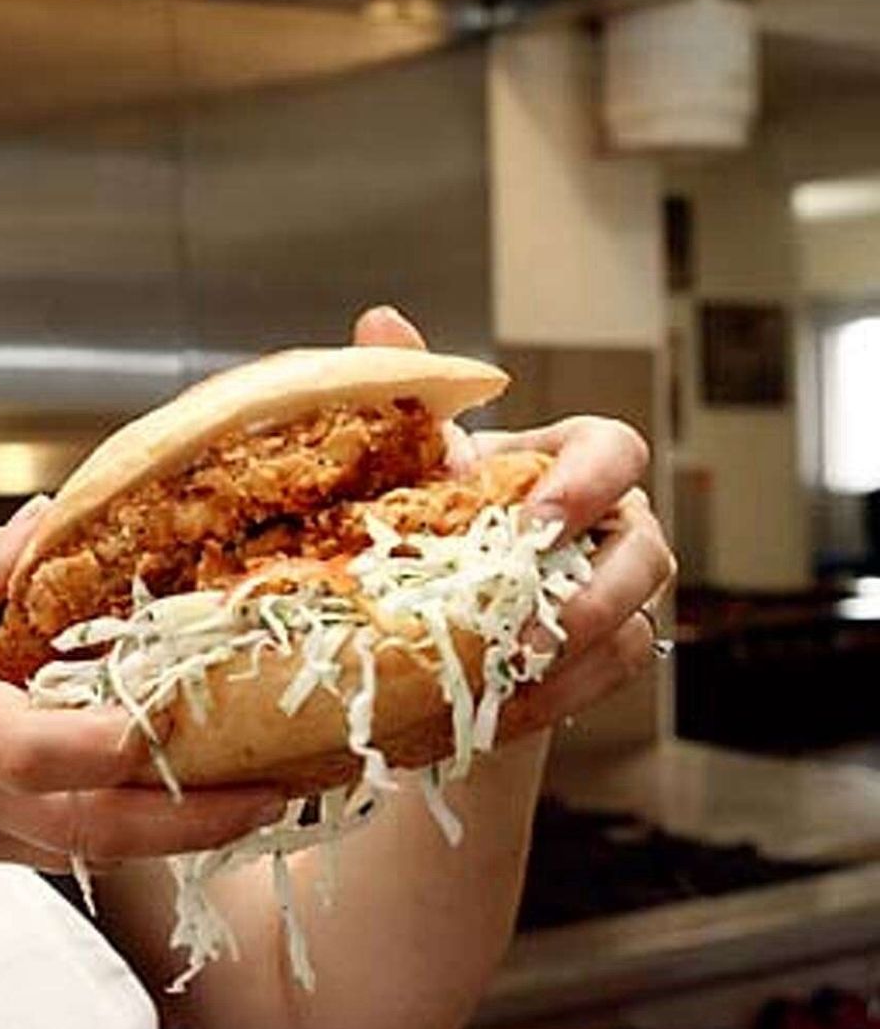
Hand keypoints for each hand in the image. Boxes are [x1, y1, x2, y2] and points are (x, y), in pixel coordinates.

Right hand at [0, 505, 282, 882]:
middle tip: (280, 787)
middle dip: (198, 816)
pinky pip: (60, 847)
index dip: (104, 744)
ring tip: (256, 792)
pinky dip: (120, 825)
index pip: (28, 750)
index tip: (168, 722)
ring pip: (92, 850)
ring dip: (179, 829)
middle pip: (96, 826)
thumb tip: (50, 519)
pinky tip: (163, 794)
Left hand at [351, 306, 678, 737]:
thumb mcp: (410, 462)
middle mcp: (610, 523)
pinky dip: (558, 695)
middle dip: (591, 590)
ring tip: (510, 675)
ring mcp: (618, 592)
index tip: (536, 520)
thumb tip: (382, 320)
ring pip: (636, 619)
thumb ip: (407, 393)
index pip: (613, 448)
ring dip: (573, 653)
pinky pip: (609, 675)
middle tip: (525, 625)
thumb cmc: (426, 521)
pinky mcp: (607, 658)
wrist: (424, 620)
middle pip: (646, 547)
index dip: (588, 482)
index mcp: (568, 463)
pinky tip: (503, 709)